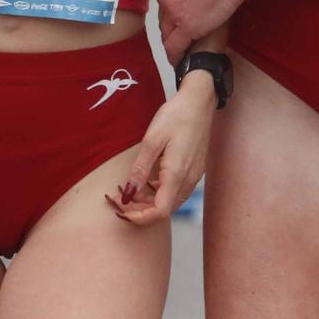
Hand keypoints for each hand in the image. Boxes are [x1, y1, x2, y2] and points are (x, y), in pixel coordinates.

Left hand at [109, 76, 214, 225]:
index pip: (159, 212)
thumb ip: (139, 170)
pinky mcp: (195, 170)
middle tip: (119, 198)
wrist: (200, 100)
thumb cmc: (176, 116)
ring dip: (149, 201)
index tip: (121, 210)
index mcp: (177, 174)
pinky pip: (176, 190)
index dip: (139, 217)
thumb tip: (127, 195)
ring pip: (170, 201)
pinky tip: (147, 179)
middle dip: (140, 209)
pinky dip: (159, 191)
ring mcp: (194, 176)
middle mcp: (188, 180)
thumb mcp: (152, 140)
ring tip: (129, 188)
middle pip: (164, 209)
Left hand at [155, 0, 247, 64]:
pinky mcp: (187, 28)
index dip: (171, 12)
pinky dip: (176, 56)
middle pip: (164, 19)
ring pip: (167, 35)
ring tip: (181, 53)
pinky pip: (175, 47)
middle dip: (171, 29)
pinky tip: (181, 62)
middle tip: (181, 37)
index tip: (178, 19)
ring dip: (173, 44)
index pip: (164, 2)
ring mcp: (175, 14)